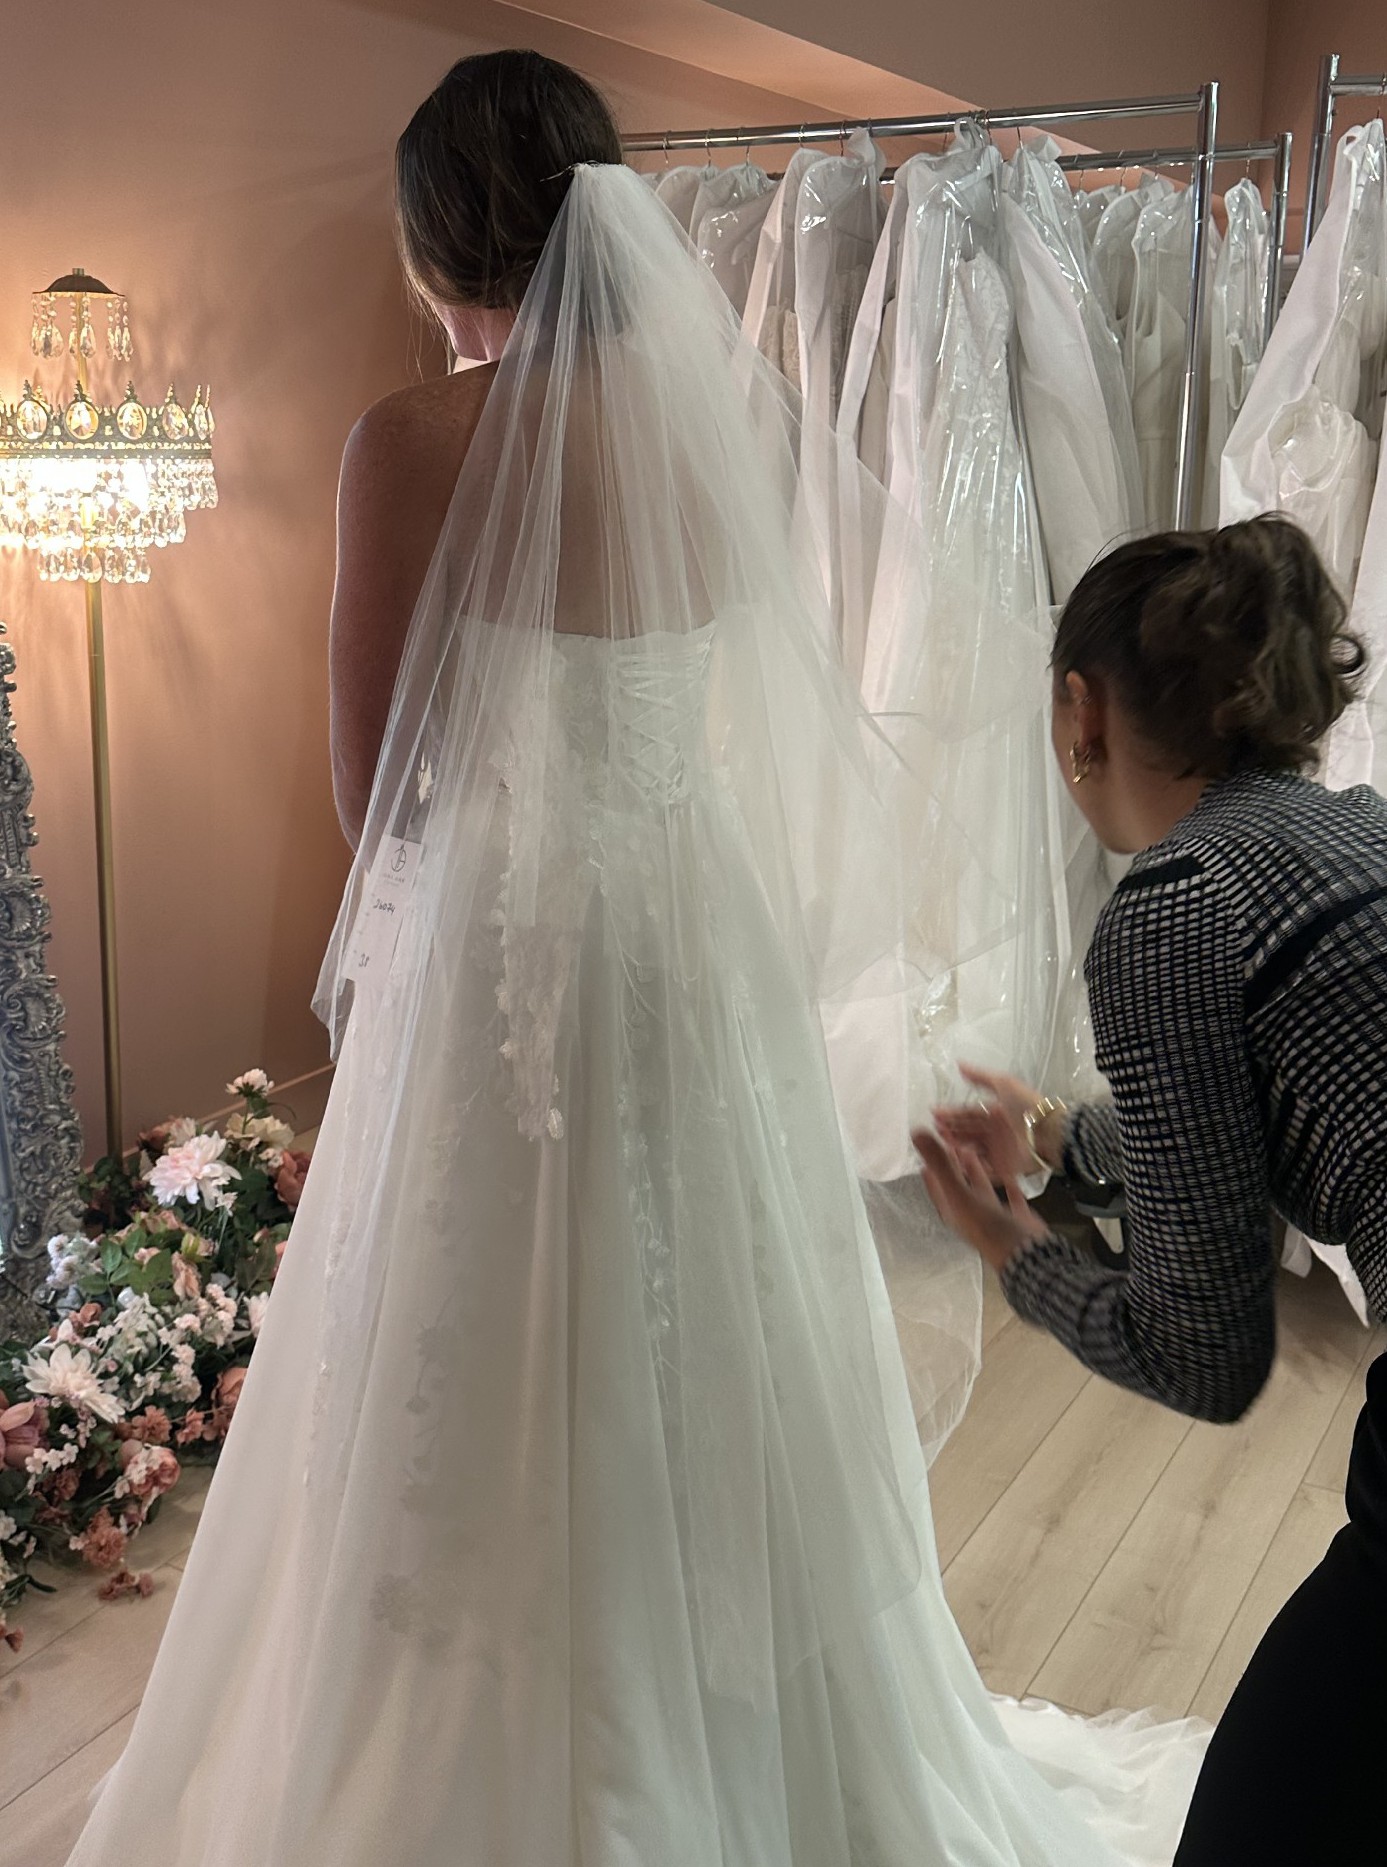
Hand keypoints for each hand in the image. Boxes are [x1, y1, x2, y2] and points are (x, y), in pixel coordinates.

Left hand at [914, 1130, 1048, 1274]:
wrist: (1024, 1253)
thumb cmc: (988, 1227)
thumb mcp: (959, 1193)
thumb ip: (940, 1164)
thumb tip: (917, 1134)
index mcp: (954, 1212)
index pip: (936, 1185)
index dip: (931, 1167)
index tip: (928, 1150)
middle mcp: (971, 1215)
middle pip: (958, 1185)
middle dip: (954, 1165)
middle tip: (951, 1144)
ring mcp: (994, 1218)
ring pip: (982, 1190)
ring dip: (977, 1173)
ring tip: (973, 1152)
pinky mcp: (1016, 1218)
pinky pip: (1011, 1197)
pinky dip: (1009, 1185)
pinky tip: (1010, 1175)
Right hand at [933, 1064, 1044, 1181]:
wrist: (1048, 1132)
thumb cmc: (1027, 1106)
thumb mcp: (1004, 1084)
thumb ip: (980, 1077)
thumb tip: (959, 1064)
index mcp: (996, 1113)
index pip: (968, 1113)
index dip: (952, 1113)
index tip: (935, 1112)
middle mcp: (995, 1132)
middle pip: (966, 1131)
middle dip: (950, 1129)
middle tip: (934, 1127)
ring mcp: (998, 1151)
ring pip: (970, 1148)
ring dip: (955, 1145)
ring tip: (941, 1140)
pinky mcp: (1002, 1168)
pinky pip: (981, 1167)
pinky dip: (968, 1163)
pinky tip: (955, 1157)